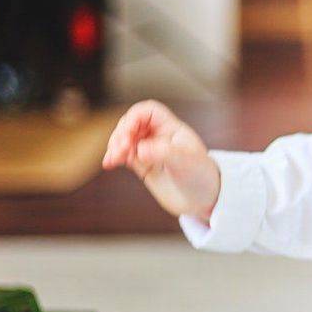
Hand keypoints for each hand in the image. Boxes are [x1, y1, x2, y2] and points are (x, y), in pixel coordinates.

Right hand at [101, 100, 220, 221]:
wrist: (203, 199)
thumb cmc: (201, 176)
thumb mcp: (185, 162)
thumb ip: (163, 153)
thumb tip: (140, 149)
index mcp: (172, 128)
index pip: (148, 111)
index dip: (135, 117)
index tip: (130, 133)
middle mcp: (158, 136)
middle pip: (131, 123)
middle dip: (122, 133)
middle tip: (121, 149)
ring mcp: (149, 150)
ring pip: (124, 139)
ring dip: (114, 145)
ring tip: (113, 159)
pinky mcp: (142, 164)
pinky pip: (122, 155)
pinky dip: (113, 157)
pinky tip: (108, 164)